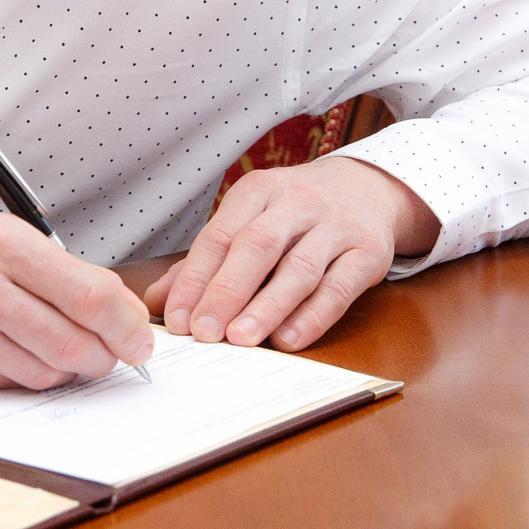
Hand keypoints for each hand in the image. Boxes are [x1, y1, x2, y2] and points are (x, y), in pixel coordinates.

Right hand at [0, 212, 155, 391]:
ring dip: (64, 371)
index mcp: (1, 241)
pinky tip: (12, 355)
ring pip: (43, 372)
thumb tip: (119, 311)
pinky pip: (6, 385)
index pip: (90, 296)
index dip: (126, 327)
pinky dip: (21, 377)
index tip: (138, 340)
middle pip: (73, 343)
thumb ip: (57, 271)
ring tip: (57, 351)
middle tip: (109, 356)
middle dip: (103, 358)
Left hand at [143, 156, 439, 352]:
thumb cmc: (295, 214)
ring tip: (241, 339)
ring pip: (299, 267)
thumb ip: (206, 261)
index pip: (219, 236)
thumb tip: (159, 301)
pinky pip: (339, 287)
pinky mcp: (368, 252)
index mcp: (258, 192)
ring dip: (267, 306)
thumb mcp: (250, 220)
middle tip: (203, 332)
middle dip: (227, 292)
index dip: (195, 279)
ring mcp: (336, 226)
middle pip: (257, 247)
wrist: (369, 188)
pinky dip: (313, 316)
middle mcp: (297, 203)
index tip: (177, 319)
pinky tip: (289, 339)